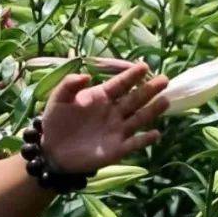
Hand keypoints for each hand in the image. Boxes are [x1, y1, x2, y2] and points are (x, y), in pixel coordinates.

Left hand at [38, 62, 168, 173]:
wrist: (52, 150)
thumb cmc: (56, 120)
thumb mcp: (58, 98)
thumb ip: (70, 85)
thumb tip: (86, 76)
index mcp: (101, 97)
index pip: (120, 84)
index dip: (131, 75)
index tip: (144, 66)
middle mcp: (113, 112)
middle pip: (135, 99)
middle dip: (149, 89)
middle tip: (164, 79)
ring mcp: (117, 130)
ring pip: (139, 118)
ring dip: (152, 110)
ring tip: (165, 101)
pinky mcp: (117, 149)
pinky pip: (134, 143)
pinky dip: (145, 139)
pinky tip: (155, 133)